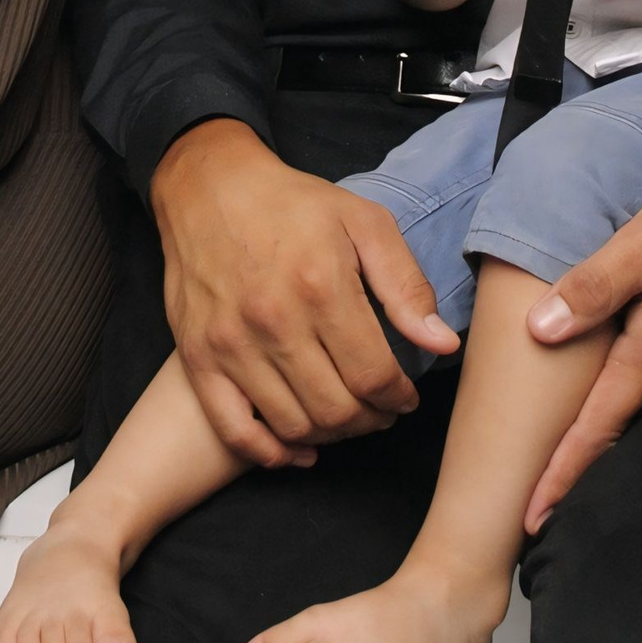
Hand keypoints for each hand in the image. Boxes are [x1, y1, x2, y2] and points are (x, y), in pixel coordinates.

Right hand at [150, 120, 459, 465]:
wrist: (208, 187)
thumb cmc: (292, 204)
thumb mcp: (363, 222)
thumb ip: (405, 284)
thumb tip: (443, 344)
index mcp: (321, 286)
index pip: (374, 376)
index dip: (399, 398)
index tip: (406, 396)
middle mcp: (274, 321)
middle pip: (336, 410)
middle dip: (371, 420)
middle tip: (381, 409)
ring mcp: (231, 344)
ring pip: (294, 426)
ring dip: (331, 436)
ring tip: (347, 418)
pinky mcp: (198, 357)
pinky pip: (235, 431)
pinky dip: (271, 455)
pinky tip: (298, 449)